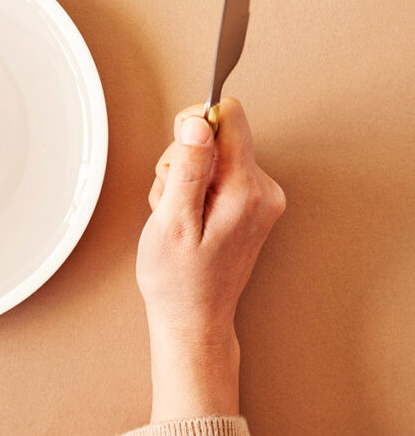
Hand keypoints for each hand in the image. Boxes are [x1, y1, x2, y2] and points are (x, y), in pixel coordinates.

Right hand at [137, 97, 284, 421]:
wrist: (193, 318)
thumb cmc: (179, 280)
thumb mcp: (172, 222)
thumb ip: (187, 168)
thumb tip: (197, 122)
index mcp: (246, 191)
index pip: (229, 117)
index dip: (193, 127)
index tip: (178, 155)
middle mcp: (263, 190)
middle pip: (217, 135)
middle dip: (183, 159)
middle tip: (172, 200)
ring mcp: (260, 198)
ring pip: (213, 155)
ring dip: (185, 178)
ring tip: (178, 216)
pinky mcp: (252, 204)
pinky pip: (218, 174)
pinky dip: (195, 190)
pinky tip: (187, 219)